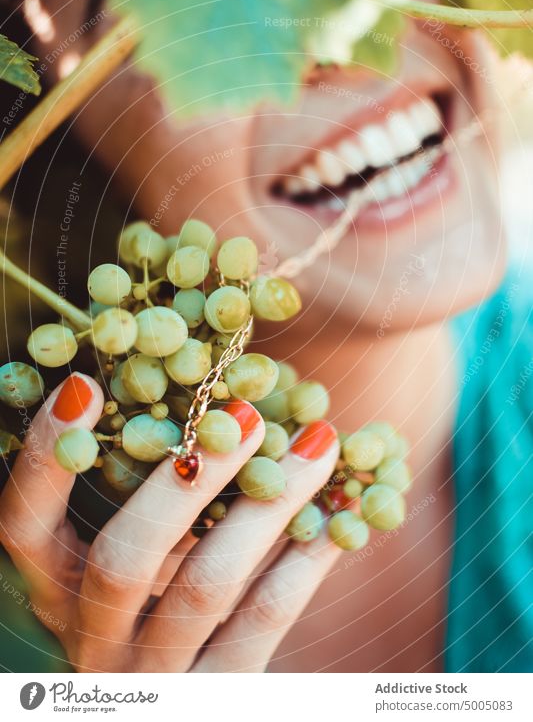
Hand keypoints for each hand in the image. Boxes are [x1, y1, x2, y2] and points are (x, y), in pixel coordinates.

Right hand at [0, 372, 339, 671]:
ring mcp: (153, 677)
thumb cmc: (160, 592)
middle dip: (184, 481)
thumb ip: (144, 489)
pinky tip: (340, 511)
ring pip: (207, 585)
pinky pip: (264, 618)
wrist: (182, 689)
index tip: (85, 387)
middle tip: (243, 415)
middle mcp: (92, 639)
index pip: (23, 526)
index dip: (47, 459)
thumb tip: (201, 392)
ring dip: (268, 504)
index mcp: (56, 589)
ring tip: (317, 442)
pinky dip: (306, 556)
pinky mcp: (217, 696)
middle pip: (121, 560)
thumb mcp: (135, 548)